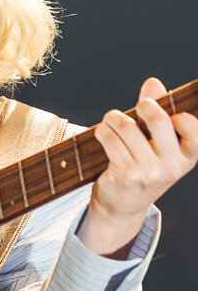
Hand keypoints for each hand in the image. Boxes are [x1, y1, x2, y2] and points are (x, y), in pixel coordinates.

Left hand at [78, 77, 197, 258]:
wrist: (122, 207)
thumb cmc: (142, 169)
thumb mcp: (157, 145)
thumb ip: (157, 112)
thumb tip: (153, 83)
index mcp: (187, 156)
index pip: (193, 126)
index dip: (177, 114)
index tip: (165, 113)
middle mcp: (172, 166)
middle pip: (158, 118)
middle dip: (142, 106)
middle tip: (136, 108)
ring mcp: (150, 172)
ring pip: (127, 126)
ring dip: (113, 118)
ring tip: (111, 122)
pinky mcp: (127, 175)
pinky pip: (110, 139)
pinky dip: (102, 131)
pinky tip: (102, 134)